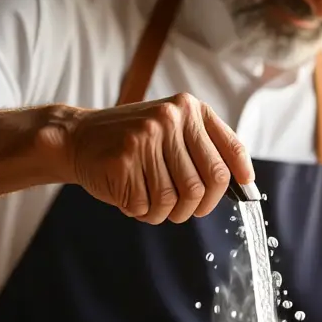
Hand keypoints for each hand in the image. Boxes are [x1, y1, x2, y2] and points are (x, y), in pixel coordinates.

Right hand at [69, 93, 254, 223]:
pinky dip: (144, 213)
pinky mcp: (122, 162)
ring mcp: (145, 139)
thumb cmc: (132, 141)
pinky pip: (148, 206)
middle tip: (186, 210)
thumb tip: (244, 182)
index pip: (228, 151)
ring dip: (168, 213)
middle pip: (206, 182)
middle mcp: (169, 119)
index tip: (244, 192)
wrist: (77, 137)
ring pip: (176, 199)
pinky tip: (133, 199)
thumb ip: (203, 146)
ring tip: (154, 205)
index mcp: (188, 109)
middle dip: (199, 206)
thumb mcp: (171, 128)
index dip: (239, 178)